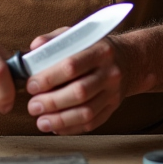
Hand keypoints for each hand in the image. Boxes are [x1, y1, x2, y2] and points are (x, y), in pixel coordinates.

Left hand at [24, 35, 147, 134]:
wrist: (130, 60)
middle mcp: (109, 72)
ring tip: (41, 121)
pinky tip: (56, 126)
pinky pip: (92, 123)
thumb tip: (34, 49)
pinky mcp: (113, 107)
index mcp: (99, 50)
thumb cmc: (96, 48)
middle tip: (33, 106)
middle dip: (52, 102)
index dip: (49, 78)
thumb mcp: (79, 35)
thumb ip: (54, 40)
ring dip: (60, 120)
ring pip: (86, 112)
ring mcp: (113, 92)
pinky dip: (71, 128)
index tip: (32, 85)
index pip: (72, 66)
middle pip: (79, 92)